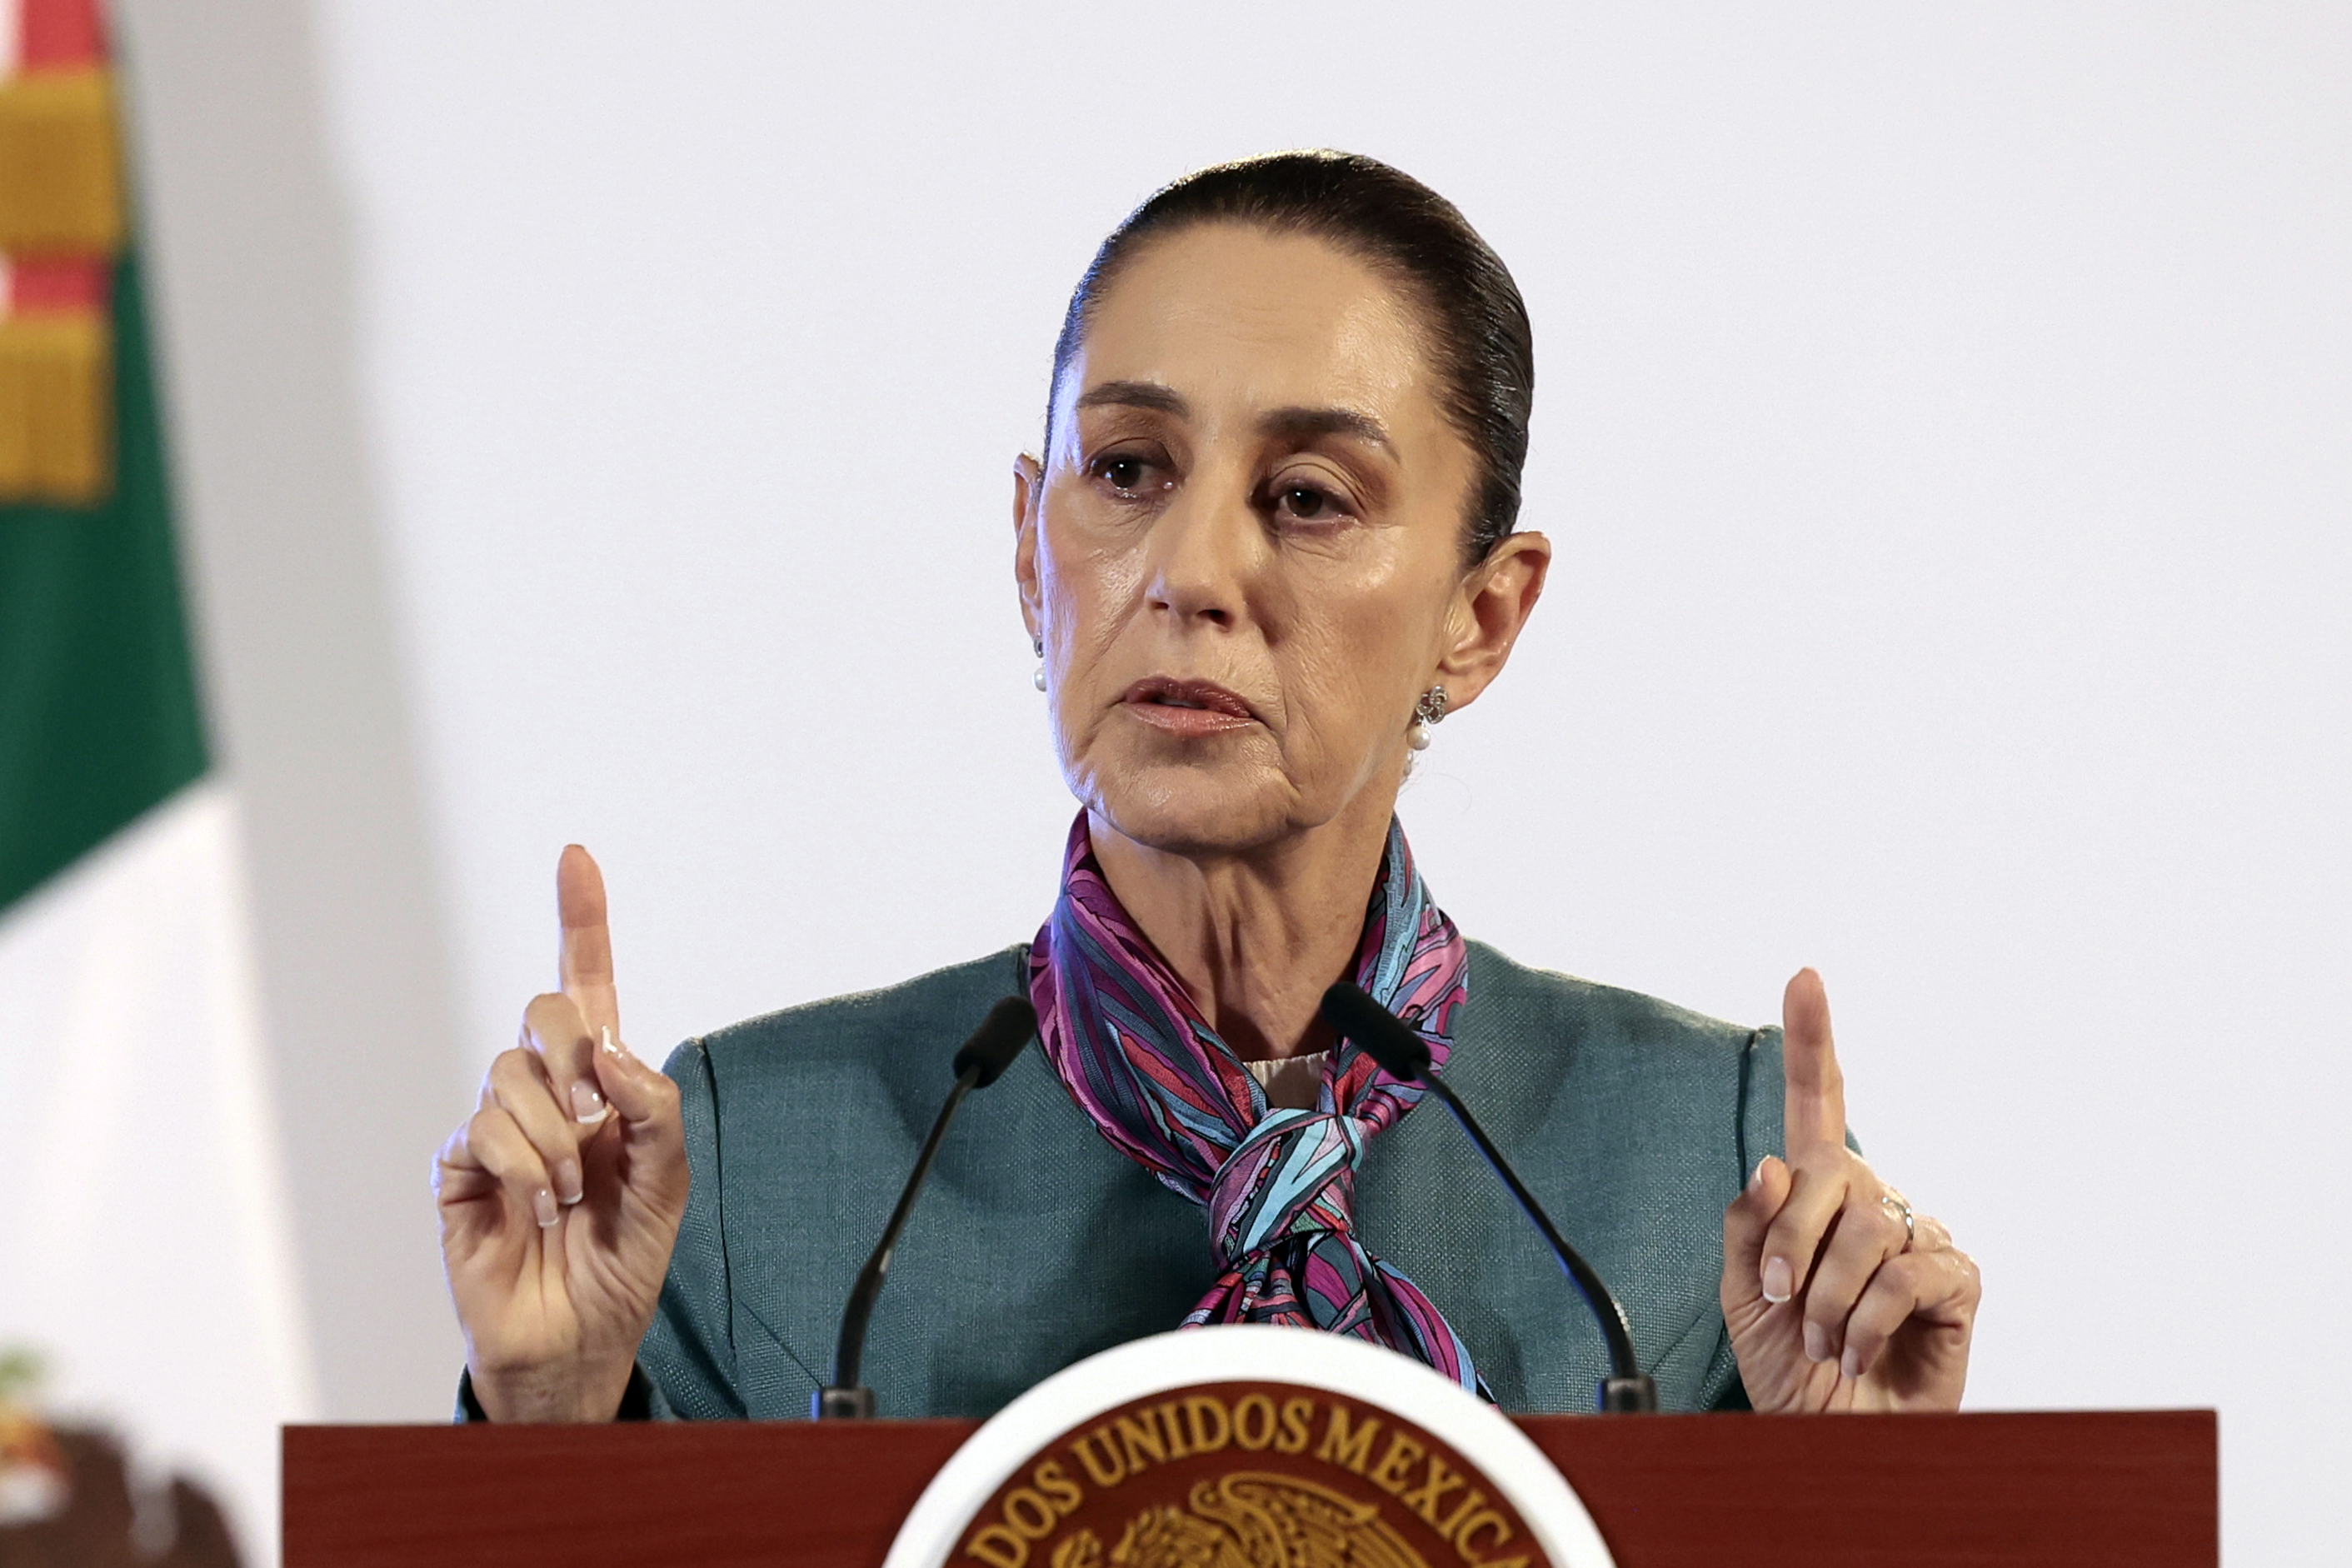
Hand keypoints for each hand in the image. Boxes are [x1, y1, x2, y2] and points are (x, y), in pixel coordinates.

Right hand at [433, 846, 687, 1420]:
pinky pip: (481, 1129)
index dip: (581, 919)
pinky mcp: (457, 1166)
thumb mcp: (668, 1184)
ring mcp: (497, 1124)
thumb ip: (656, 1111)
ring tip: (571, 1193)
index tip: (577, 856)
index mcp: (602, 1083)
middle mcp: (546, 1091)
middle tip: (594, 1116)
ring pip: (511, 1072)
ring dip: (555, 1137)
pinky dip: (523, 1170)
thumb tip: (612, 1054)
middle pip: (545, 1011)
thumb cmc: (621, 1259)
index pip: (589, 986)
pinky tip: (537, 1210)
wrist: (577, 1337)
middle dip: (575, 1049)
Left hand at [1720, 969, 1979, 1411]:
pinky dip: (1868, 1321)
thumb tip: (1769, 1164)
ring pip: (1864, 1230)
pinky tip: (1862, 1350)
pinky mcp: (1957, 1280)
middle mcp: (1873, 1199)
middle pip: (1826, 1174)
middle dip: (1791, 1246)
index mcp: (1818, 1191)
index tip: (1804, 976)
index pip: (1815, 1103)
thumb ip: (1750, 1227)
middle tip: (1786, 1304)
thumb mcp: (1745, 1294)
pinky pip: (1906, 1274)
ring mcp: (1919, 1235)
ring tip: (1828, 1339)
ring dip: (1828, 1299)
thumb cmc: (1791, 1364)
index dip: (1811, 1039)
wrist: (1829, 1436)